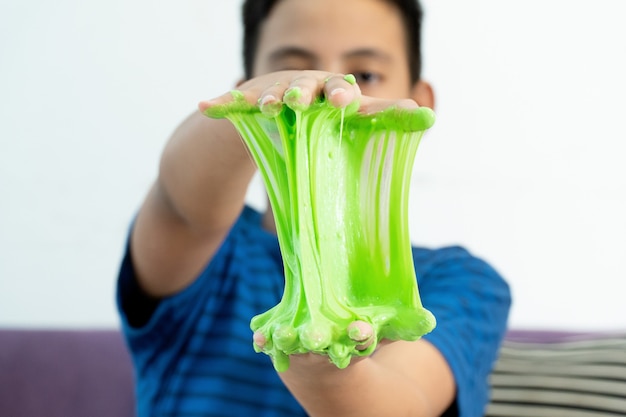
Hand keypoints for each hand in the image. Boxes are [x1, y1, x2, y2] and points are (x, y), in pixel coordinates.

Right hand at [199, 70, 421, 116]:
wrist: (276, 107)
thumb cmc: (320, 116)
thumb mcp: (348, 122)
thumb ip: (380, 120)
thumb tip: (430, 117)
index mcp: (336, 96)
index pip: (356, 98)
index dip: (372, 106)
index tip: (402, 112)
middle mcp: (308, 88)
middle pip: (314, 87)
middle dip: (317, 92)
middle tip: (327, 101)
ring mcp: (276, 90)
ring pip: (274, 93)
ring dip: (273, 98)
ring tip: (271, 106)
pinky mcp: (248, 98)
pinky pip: (233, 102)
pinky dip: (220, 104)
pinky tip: (208, 106)